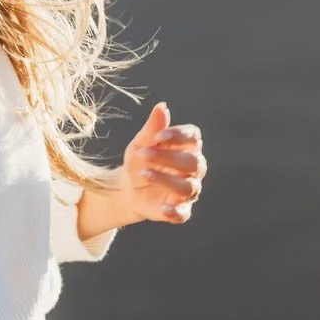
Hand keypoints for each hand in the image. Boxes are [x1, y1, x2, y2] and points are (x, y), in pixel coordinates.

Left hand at [117, 101, 206, 224]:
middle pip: (193, 162)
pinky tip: (163, 209)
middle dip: (168, 158)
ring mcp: (187, 191)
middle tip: (142, 154)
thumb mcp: (140, 144)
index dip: (179, 136)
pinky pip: (183, 213)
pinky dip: (175, 212)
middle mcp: (192, 169)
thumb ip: (152, 129)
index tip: (158, 137)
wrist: (125, 188)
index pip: (194, 138)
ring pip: (189, 187)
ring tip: (144, 174)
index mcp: (186, 148)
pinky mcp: (179, 210)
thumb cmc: (139, 161)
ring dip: (167, 180)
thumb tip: (161, 106)